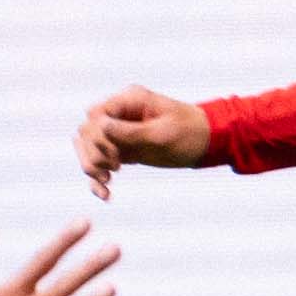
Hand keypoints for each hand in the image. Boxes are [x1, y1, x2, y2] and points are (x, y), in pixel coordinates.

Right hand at [76, 86, 213, 196]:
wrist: (208, 142)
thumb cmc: (190, 132)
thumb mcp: (162, 134)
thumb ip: (131, 131)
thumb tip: (99, 126)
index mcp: (129, 100)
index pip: (95, 115)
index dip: (98, 137)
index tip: (116, 157)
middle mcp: (120, 114)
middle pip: (87, 131)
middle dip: (93, 153)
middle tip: (113, 170)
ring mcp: (120, 132)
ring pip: (88, 147)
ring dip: (91, 166)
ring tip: (106, 183)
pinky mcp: (123, 149)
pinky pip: (101, 162)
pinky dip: (98, 178)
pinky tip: (105, 194)